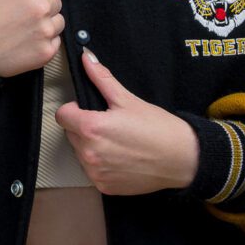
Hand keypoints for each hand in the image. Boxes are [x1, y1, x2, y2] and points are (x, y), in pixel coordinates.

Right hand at [0, 0, 66, 78]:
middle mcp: (41, 8)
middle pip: (58, 3)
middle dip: (45, 6)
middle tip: (23, 14)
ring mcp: (45, 31)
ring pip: (58, 23)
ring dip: (46, 25)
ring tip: (23, 29)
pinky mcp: (46, 52)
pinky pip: (55, 42)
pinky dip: (44, 43)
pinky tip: (25, 43)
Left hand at [55, 49, 199, 194]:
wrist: (181, 159)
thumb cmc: (157, 127)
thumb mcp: (128, 99)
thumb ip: (102, 78)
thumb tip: (87, 58)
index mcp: (92, 128)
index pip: (62, 116)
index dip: (74, 109)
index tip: (89, 109)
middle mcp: (89, 153)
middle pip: (70, 134)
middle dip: (83, 126)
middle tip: (108, 123)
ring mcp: (96, 172)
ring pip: (80, 153)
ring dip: (90, 145)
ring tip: (116, 140)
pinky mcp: (104, 187)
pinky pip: (91, 171)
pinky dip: (100, 163)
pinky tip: (120, 157)